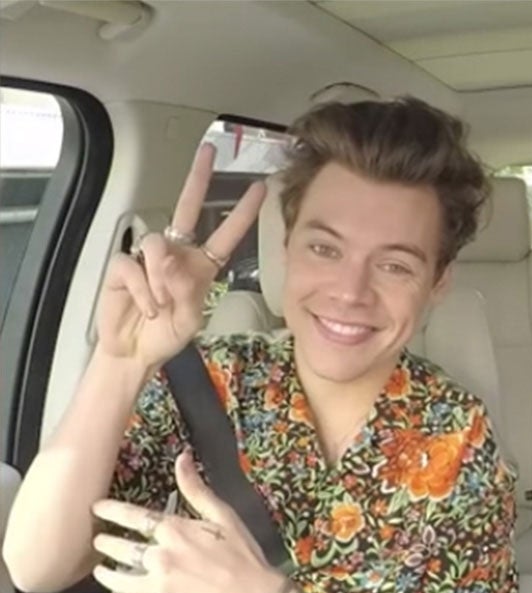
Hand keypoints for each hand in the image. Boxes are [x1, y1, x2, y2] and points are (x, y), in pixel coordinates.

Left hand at [90, 449, 280, 592]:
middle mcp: (161, 557)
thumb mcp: (225, 516)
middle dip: (105, 543)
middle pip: (120, 548)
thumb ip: (197, 489)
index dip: (111, 510)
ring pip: (119, 580)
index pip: (132, 516)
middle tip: (99, 541)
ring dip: (106, 574)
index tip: (97, 509)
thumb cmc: (245, 555)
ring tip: (102, 571)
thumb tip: (182, 458)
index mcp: (175, 531)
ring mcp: (159, 587)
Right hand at [97, 144, 264, 367]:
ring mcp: (149, 258)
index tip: (259, 189)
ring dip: (161, 276)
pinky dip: (142, 291)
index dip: (242, 212)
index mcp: (201, 265)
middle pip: (187, 208)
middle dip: (198, 178)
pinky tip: (146, 306)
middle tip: (208, 152)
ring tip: (162, 303)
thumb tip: (169, 261)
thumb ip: (186, 289)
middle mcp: (177, 254)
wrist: (135, 352)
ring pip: (157, 243)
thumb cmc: (166, 335)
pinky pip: (134, 266)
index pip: (225, 233)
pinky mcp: (124, 266)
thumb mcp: (189, 317)